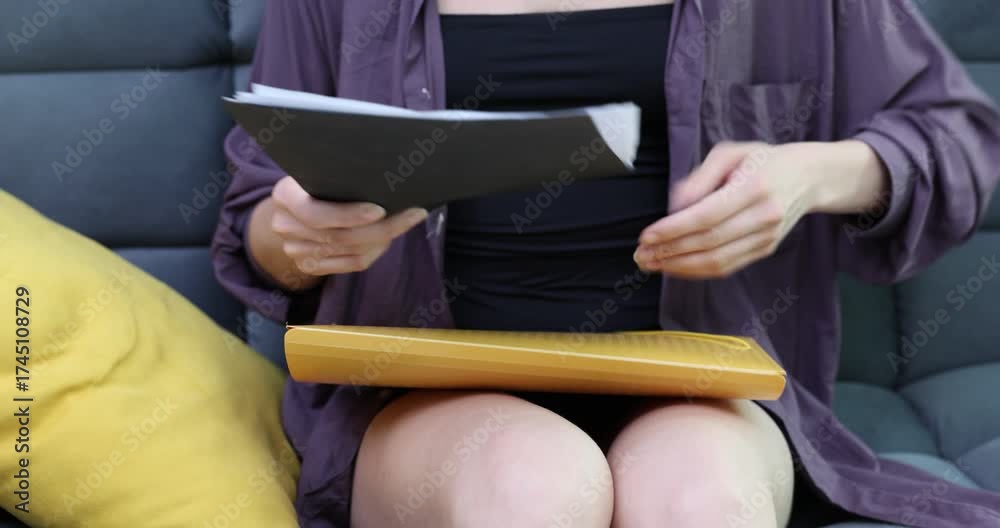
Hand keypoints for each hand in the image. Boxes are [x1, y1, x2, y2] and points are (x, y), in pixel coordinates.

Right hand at [269, 176, 427, 275]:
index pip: (315, 214)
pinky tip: (390, 237)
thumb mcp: (320, 172)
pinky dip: (376, 252)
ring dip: (383, 239)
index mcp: (284, 195)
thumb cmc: (317, 182)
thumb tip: (385, 179)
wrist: (294, 207)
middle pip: (339, 236)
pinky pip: (352, 264)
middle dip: (381, 228)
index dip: (348, 215)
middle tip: (413, 214)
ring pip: (351, 252)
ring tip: (407, 221)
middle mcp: (284, 225)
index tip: (380, 210)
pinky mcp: (310, 266)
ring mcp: (295, 250)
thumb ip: (339, 178)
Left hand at [633, 141, 882, 278]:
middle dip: (669, 252)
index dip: (673, 230)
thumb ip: (700, 178)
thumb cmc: (761, 160)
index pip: (707, 216)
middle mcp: (764, 216)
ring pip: (717, 261)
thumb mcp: (730, 153)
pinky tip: (674, 266)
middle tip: (639, 255)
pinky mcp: (765, 250)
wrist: (808, 176)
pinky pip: (727, 267)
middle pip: (709, 243)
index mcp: (754, 187)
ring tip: (650, 264)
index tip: (646, 236)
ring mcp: (767, 237)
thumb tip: (675, 205)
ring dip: (679, 267)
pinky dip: (696, 271)